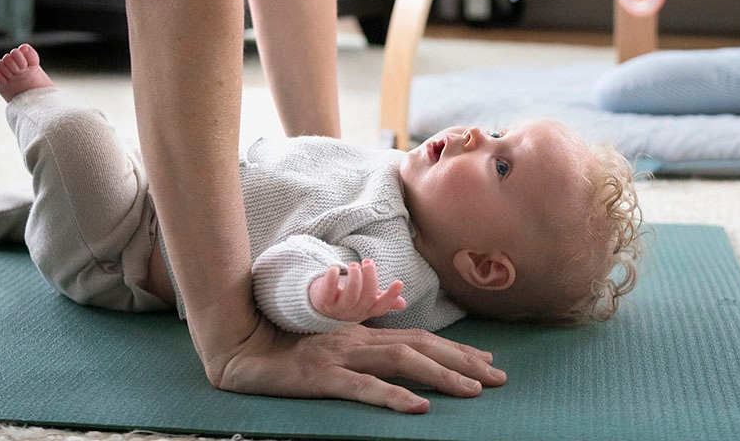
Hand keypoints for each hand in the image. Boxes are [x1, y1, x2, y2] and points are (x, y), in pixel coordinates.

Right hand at [205, 312, 506, 412]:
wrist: (241, 343)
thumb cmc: (283, 343)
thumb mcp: (329, 344)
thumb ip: (359, 344)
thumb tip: (392, 349)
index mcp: (362, 332)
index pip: (419, 339)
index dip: (454, 350)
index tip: (485, 362)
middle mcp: (359, 338)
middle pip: (422, 347)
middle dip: (463, 362)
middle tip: (498, 378)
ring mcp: (342, 354)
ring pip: (403, 362)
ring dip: (443, 376)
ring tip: (474, 392)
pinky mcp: (322, 375)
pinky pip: (364, 387)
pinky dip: (394, 397)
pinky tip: (419, 408)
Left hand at [309, 260, 406, 322]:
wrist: (321, 301)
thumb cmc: (348, 295)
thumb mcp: (365, 297)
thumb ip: (382, 298)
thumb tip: (403, 304)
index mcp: (366, 311)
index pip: (381, 307)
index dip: (391, 297)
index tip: (399, 282)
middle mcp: (353, 313)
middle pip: (367, 299)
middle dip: (370, 278)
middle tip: (368, 262)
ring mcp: (337, 309)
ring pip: (350, 297)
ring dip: (354, 278)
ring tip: (353, 265)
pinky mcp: (322, 302)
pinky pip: (327, 293)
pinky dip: (331, 279)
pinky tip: (334, 268)